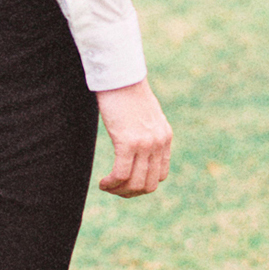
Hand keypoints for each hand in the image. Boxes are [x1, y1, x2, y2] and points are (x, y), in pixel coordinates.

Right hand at [96, 77, 171, 196]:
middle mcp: (159, 143)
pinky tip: (103, 183)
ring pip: (135, 183)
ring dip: (119, 191)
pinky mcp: (128, 142)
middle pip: (149, 184)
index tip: (126, 182)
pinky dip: (111, 183)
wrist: (120, 76)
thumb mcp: (145, 116)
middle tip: (114, 189)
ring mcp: (145, 143)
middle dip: (130, 193)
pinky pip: (121, 174)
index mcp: (165, 137)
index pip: (161, 174)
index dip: (143, 184)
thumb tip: (138, 147)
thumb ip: (147, 132)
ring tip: (107, 187)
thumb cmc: (127, 93)